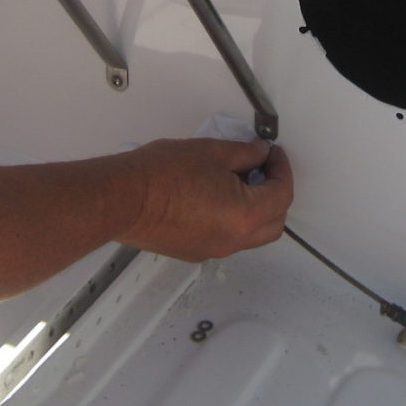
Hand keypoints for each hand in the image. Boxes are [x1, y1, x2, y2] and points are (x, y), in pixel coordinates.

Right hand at [116, 138, 292, 261]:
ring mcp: (213, 250)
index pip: (282, 195)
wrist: (123, 198)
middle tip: (263, 169)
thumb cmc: (161, 175)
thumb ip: (245, 154)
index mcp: (245, 216)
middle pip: (274, 223)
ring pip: (251, 235)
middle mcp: (233, 240)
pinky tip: (215, 197)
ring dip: (255, 211)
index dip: (282, 170)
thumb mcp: (212, 152)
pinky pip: (227, 239)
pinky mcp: (194, 252)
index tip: (273, 154)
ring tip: (238, 181)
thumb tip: (260, 154)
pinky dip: (232, 220)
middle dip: (275, 195)